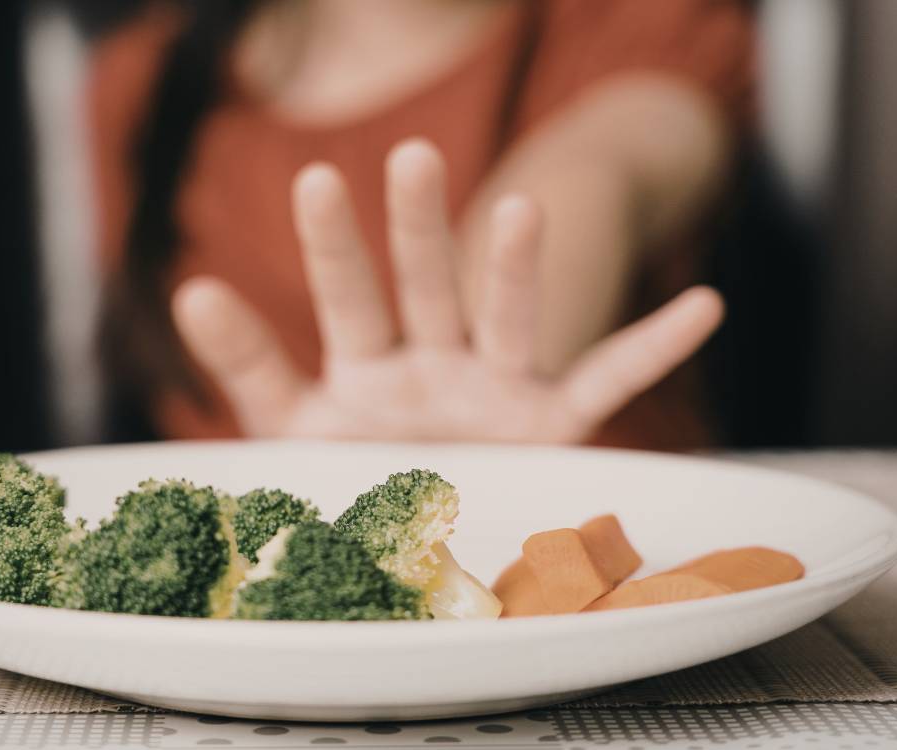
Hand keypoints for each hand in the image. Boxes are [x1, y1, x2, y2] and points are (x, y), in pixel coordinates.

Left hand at [172, 140, 722, 441]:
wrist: (413, 549)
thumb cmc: (347, 479)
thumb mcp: (287, 430)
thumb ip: (250, 367)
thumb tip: (191, 289)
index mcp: (362, 370)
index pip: (343, 297)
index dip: (332, 244)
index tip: (319, 180)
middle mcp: (430, 366)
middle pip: (423, 285)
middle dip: (419, 228)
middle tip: (412, 157)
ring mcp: (492, 392)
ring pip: (507, 318)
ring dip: (517, 267)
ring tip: (523, 208)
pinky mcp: (550, 428)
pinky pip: (609, 383)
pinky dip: (655, 346)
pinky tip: (704, 304)